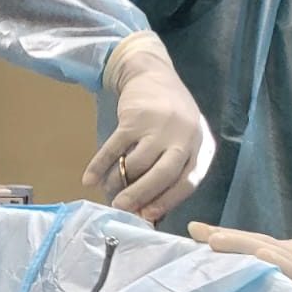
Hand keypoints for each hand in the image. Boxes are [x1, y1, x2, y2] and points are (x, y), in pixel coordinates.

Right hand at [84, 31, 215, 221]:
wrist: (154, 75)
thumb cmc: (172, 118)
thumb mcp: (184, 141)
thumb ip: (174, 170)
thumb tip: (151, 211)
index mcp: (202, 147)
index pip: (188, 181)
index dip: (167, 201)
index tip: (148, 216)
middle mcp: (184, 137)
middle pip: (164, 175)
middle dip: (141, 196)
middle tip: (122, 209)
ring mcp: (159, 126)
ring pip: (137, 163)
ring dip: (119, 181)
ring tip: (108, 191)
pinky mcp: (134, 118)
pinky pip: (114, 148)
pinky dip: (100, 166)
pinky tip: (89, 179)